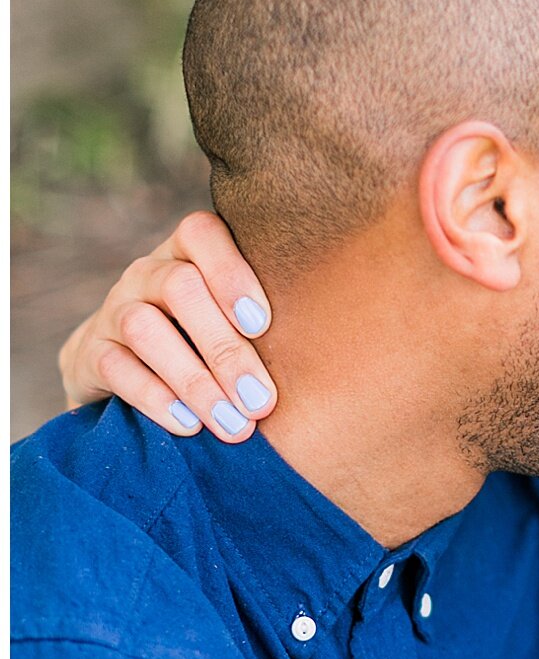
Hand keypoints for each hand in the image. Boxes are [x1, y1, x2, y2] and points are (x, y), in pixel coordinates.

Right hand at [59, 212, 276, 443]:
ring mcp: (114, 309)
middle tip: (262, 402)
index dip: (231, 272)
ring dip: (194, 380)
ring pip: (145, 328)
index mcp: (187, 254)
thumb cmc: (207, 343)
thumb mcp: (236, 323)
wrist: (124, 370)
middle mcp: (147, 273)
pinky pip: (116, 367)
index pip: (201, 232)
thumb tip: (329, 358)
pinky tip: (189, 426)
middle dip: (225, 349)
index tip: (262, 325)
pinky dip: (155, 398)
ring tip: (233, 424)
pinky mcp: (89, 352)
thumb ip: (266, 323)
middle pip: (181, 288)